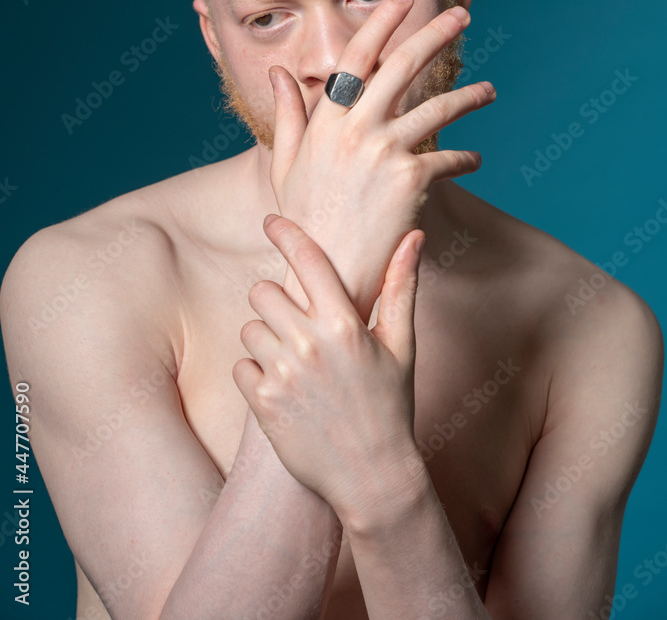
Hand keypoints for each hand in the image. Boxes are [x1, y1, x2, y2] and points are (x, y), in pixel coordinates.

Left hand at [232, 214, 427, 528]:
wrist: (371, 475)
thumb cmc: (390, 405)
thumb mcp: (402, 346)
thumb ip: (402, 287)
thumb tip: (414, 236)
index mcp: (345, 324)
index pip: (308, 260)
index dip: (286, 233)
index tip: (271, 220)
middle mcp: (310, 343)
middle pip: (264, 291)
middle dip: (275, 301)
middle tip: (295, 323)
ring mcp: (283, 373)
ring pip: (249, 326)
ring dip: (265, 336)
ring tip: (293, 360)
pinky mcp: (262, 402)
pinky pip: (240, 364)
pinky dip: (254, 371)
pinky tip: (283, 387)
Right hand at [269, 0, 495, 321]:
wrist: (327, 273)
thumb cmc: (304, 220)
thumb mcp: (287, 165)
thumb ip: (289, 115)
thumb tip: (280, 72)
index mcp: (325, 120)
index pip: (355, 55)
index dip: (381, 21)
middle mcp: (355, 128)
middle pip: (402, 65)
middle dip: (436, 33)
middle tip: (463, 16)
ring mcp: (384, 151)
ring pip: (439, 108)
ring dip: (471, 96)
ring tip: (489, 92)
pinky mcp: (411, 179)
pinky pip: (449, 157)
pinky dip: (465, 157)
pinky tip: (473, 159)